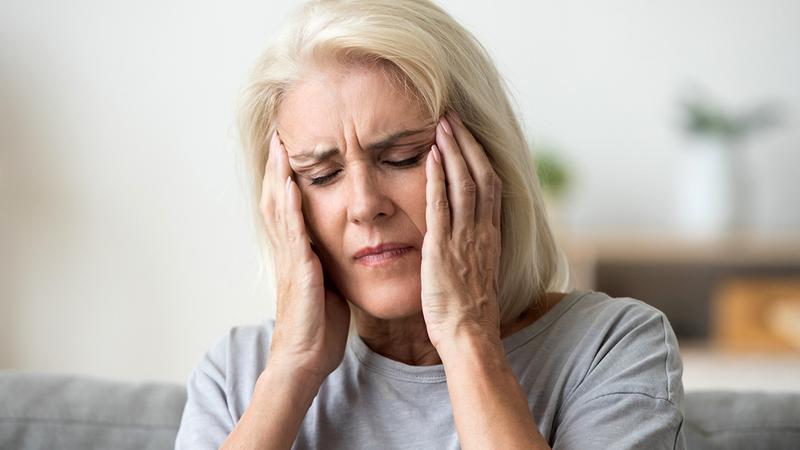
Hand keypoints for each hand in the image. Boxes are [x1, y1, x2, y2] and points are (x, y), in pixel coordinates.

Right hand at [259, 130, 350, 381]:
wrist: (305, 359)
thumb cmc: (318, 328)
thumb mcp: (325, 288)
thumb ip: (326, 265)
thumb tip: (338, 251)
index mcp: (297, 255)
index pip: (288, 208)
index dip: (286, 179)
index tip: (289, 152)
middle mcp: (288, 252)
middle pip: (276, 200)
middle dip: (276, 168)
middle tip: (278, 136)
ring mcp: (290, 259)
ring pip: (279, 209)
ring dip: (279, 176)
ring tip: (281, 147)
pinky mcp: (299, 270)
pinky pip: (293, 231)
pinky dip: (290, 205)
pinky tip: (292, 183)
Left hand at [421, 111, 502, 349]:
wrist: (469, 333)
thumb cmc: (470, 309)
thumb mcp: (478, 270)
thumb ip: (474, 246)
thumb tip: (468, 232)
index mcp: (491, 235)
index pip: (490, 185)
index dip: (479, 156)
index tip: (467, 136)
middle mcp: (482, 230)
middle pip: (481, 174)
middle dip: (467, 143)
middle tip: (453, 117)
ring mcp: (464, 237)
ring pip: (464, 183)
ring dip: (453, 151)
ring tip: (442, 125)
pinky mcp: (442, 247)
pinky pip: (441, 205)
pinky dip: (436, 178)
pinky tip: (429, 156)